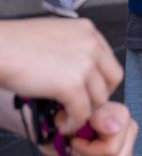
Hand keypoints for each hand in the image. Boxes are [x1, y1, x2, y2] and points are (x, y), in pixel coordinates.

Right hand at [0, 18, 120, 134]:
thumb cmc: (14, 44)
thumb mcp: (53, 36)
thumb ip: (70, 49)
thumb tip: (76, 70)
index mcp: (87, 30)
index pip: (108, 59)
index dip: (99, 80)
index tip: (87, 92)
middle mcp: (92, 44)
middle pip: (112, 78)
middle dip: (99, 96)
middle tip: (81, 107)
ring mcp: (85, 64)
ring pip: (100, 98)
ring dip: (85, 112)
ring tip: (66, 117)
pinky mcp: (72, 83)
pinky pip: (83, 111)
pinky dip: (74, 123)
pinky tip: (62, 125)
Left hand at [62, 101, 136, 155]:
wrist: (69, 122)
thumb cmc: (70, 118)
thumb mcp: (67, 113)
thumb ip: (81, 114)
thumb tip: (103, 125)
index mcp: (119, 114)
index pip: (113, 140)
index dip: (89, 148)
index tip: (74, 141)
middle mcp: (129, 128)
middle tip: (73, 149)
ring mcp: (128, 145)